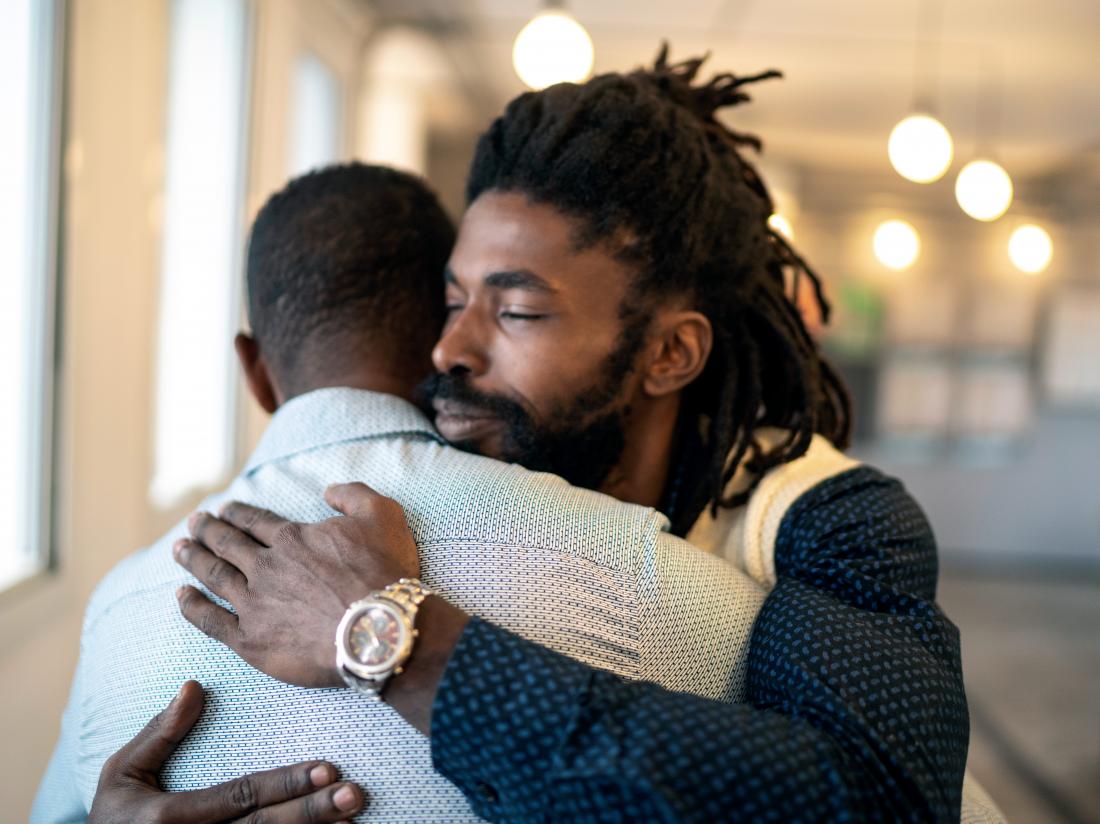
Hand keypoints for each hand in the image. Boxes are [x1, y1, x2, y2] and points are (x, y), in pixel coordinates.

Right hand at [88, 680, 363, 822]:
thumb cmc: (114, 816)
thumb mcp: (121, 773)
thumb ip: (158, 734)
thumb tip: (195, 686)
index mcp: (170, 819)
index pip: (239, 797)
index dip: (283, 783)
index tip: (325, 766)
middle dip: (312, 813)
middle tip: (353, 793)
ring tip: (353, 816)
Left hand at [174, 482, 419, 687]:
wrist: (379, 630)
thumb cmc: (384, 573)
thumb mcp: (383, 515)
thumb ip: (353, 494)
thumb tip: (328, 490)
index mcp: (293, 539)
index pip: (255, 522)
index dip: (237, 514)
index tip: (223, 509)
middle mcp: (266, 567)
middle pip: (227, 544)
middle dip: (207, 531)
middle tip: (193, 522)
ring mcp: (254, 604)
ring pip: (214, 576)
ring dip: (193, 560)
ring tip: (178, 549)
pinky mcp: (250, 640)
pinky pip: (210, 620)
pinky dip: (192, 607)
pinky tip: (180, 596)